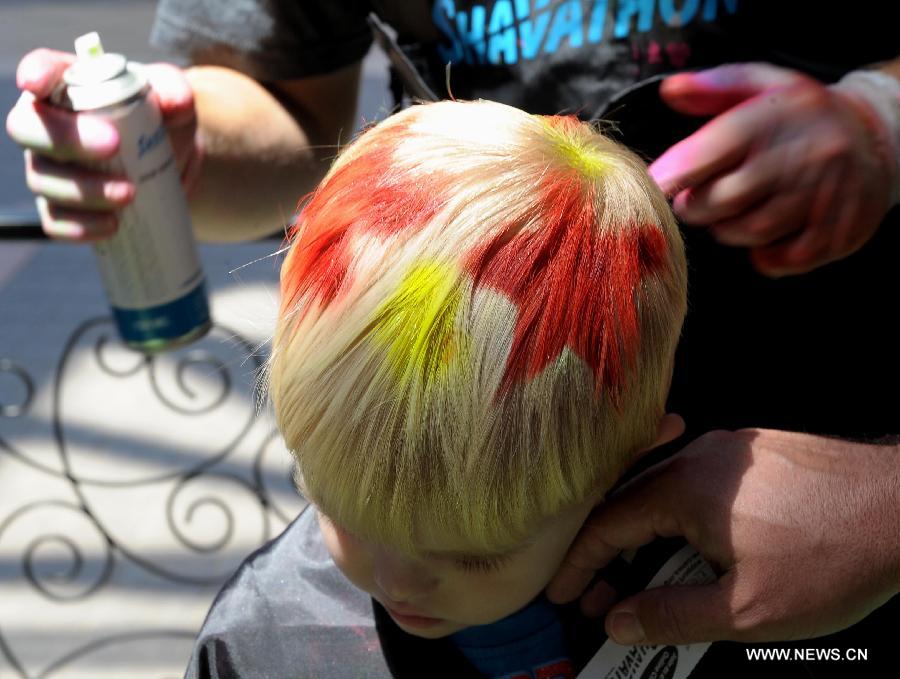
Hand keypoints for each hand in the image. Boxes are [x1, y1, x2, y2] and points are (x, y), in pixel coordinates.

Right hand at [5, 48, 199, 241]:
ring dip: (84, 190)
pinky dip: (80, 226)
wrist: (171, 165)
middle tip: (113, 146)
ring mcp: (48, 168)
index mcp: (68, 86)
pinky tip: (111, 225)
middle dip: (67, 139)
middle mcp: (46, 125)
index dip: (33, 73)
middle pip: (29, 129)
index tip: (35, 82)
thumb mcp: (174, 101)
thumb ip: (176, 93)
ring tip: (129, 194)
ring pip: (44, 180)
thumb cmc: (162, 120)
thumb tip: (174, 103)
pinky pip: (55, 221)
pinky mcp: (60, 207)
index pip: (41, 70)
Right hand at [546, 429, 899, 644]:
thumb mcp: (747, 609)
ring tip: (652, 586)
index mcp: (683, 488)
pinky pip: (696, 487)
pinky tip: (696, 555)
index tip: (566, 593)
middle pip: (630, 507)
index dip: (580, 565)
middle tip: (605, 600)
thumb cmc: (834, 555)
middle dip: (611, 558)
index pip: (606, 526)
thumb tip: (620, 621)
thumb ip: (672, 617)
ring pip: (664, 496)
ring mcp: (727, 453)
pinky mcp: (752, 456)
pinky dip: (680, 523)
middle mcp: (697, 458)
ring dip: (649, 541)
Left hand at [648, 63, 893, 276]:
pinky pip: (782, 258)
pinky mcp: (837, 231)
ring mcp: (823, 196)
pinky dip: (763, 254)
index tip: (654, 184)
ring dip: (727, 228)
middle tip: (694, 198)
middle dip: (696, 205)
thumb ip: (714, 88)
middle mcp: (803, 156)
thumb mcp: (763, 85)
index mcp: (777, 117)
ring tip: (731, 209)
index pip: (713, 150)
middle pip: (723, 199)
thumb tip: (671, 91)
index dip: (676, 172)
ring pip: (748, 231)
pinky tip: (762, 235)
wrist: (877, 137)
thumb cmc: (801, 115)